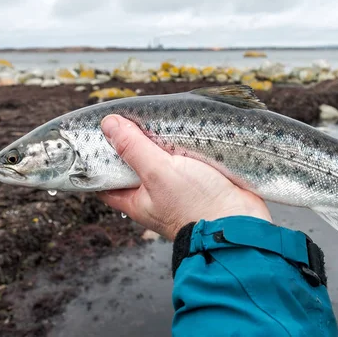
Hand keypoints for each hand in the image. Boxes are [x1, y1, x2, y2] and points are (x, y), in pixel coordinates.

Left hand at [96, 115, 271, 240]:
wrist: (241, 221)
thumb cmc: (196, 205)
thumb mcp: (158, 173)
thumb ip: (134, 148)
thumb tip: (108, 125)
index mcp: (136, 201)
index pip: (106, 180)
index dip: (97, 159)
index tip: (96, 135)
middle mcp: (154, 196)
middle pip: (135, 165)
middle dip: (134, 142)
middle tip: (132, 117)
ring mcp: (178, 188)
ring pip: (163, 159)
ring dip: (162, 141)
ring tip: (158, 117)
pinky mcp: (201, 179)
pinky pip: (187, 158)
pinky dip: (185, 144)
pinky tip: (184, 128)